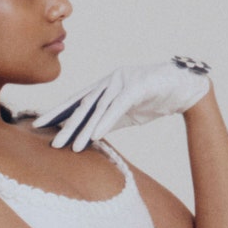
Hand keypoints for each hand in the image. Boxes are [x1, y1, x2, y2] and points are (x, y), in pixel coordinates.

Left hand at [33, 55, 211, 150]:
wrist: (188, 87)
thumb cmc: (158, 97)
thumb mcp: (130, 112)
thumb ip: (110, 119)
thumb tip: (92, 133)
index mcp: (107, 84)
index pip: (78, 99)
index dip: (58, 112)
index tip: (39, 125)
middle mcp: (111, 80)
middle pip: (83, 104)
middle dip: (64, 123)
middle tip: (50, 141)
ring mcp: (124, 81)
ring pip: (98, 107)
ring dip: (83, 128)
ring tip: (70, 146)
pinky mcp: (139, 86)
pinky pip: (118, 106)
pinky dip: (106, 121)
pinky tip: (94, 135)